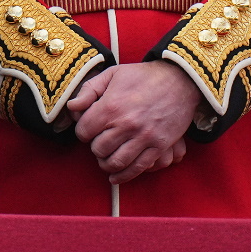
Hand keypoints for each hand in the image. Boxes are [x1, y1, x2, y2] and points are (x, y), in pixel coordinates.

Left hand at [66, 61, 200, 184]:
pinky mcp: (160, 146)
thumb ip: (88, 91)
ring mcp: (144, 137)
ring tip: (104, 160)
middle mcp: (126, 125)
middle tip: (97, 144)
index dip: (82, 132)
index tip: (87, 130)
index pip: (84, 131)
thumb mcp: (111, 74)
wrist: (179, 81)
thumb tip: (71, 107)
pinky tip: (116, 176)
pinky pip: (139, 167)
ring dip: (106, 164)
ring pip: (117, 162)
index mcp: (111, 107)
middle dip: (94, 148)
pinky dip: (125, 176)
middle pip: (99, 149)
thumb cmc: (141, 77)